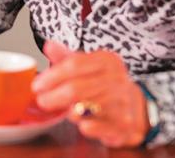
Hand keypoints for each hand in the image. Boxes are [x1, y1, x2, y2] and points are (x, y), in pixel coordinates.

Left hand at [32, 40, 149, 147]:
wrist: (136, 107)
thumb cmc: (106, 84)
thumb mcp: (88, 66)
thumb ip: (66, 58)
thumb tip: (49, 46)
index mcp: (107, 61)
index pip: (74, 65)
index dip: (52, 76)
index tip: (38, 85)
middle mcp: (117, 80)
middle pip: (76, 88)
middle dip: (53, 96)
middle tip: (42, 100)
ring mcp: (122, 103)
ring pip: (83, 109)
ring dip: (67, 111)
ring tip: (63, 110)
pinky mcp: (123, 125)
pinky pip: (93, 127)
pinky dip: (82, 126)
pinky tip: (81, 122)